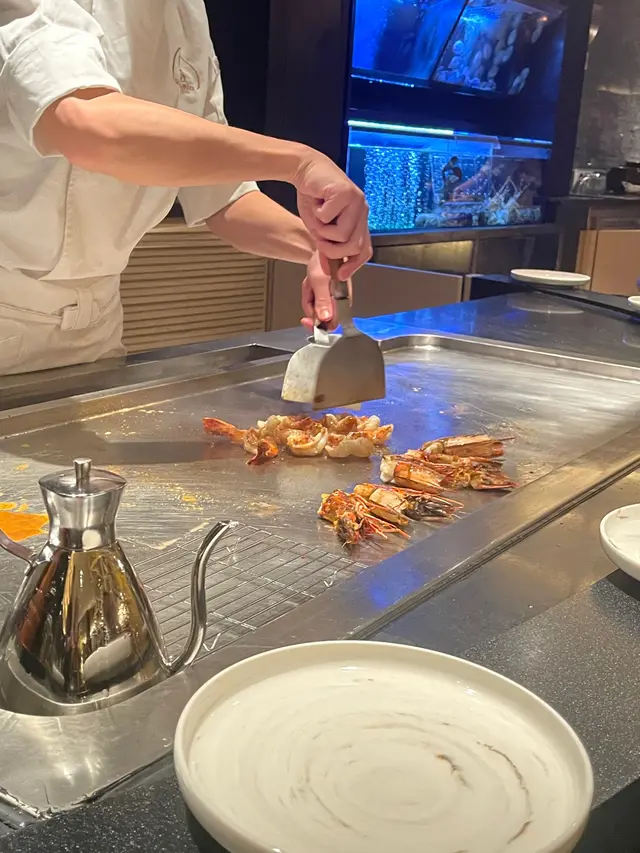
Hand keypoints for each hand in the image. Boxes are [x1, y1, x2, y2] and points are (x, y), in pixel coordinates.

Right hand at [293, 149, 371, 279]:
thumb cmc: (313, 198)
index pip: (365, 250)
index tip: (340, 274)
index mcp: (359, 221)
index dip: (354, 265)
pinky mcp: (346, 192)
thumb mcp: (320, 229)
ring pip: (342, 235)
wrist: (305, 170)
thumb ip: (328, 246)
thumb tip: (330, 269)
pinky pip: (329, 218)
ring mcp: (357, 201)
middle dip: (332, 250)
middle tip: (319, 239)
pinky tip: (317, 202)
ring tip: (318, 217)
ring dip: (323, 231)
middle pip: (354, 246)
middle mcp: (362, 211)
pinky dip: (317, 214)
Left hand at [301, 251, 351, 330]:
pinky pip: (315, 300)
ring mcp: (332, 298)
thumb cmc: (325, 261)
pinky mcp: (327, 294)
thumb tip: (325, 319)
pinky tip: (310, 284)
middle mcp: (338, 302)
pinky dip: (309, 294)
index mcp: (341, 301)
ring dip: (309, 298)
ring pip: (316, 308)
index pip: (331, 324)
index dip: (318, 325)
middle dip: (311, 306)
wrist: (325, 250)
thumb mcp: (320, 281)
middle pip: (321, 317)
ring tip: (310, 284)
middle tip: (309, 292)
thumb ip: (322, 301)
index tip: (306, 321)